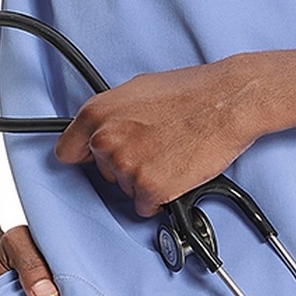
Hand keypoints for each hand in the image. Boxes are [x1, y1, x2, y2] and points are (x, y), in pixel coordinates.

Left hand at [54, 57, 256, 216]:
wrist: (228, 101)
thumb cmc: (191, 92)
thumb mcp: (138, 90)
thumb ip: (112, 114)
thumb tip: (102, 130)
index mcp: (96, 113)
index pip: (67, 151)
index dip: (85, 156)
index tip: (93, 160)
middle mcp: (105, 141)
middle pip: (103, 172)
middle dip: (125, 165)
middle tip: (154, 146)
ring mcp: (126, 167)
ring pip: (126, 189)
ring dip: (145, 179)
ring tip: (170, 152)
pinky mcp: (149, 189)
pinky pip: (146, 206)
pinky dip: (161, 196)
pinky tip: (177, 170)